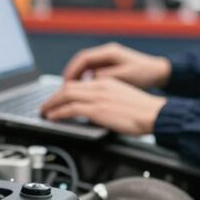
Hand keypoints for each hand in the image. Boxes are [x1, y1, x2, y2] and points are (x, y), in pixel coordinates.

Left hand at [41, 78, 167, 134]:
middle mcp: (100, 86)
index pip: (78, 84)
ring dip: (51, 104)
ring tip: (44, 111)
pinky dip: (58, 112)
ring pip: (66, 96)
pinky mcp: (97, 109)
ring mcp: (98, 97)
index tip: (57, 99)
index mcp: (106, 82)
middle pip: (68, 87)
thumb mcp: (122, 99)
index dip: (63, 91)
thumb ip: (107, 101)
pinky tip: (52, 117)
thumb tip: (96, 111)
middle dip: (53, 97)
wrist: (155, 113)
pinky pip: (71, 108)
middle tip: (45, 105)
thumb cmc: (144, 111)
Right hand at [62, 42, 171, 88]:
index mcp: (110, 52)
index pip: (83, 59)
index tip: (65, 83)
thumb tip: (91, 79)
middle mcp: (107, 53)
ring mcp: (109, 59)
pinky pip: (92, 71)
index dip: (72, 71)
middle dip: (71, 75)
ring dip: (77, 79)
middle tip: (63, 89)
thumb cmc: (145, 74)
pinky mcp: (111, 66)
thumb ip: (106, 78)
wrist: (160, 72)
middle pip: (82, 62)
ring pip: (86, 67)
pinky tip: (84, 91)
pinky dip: (86, 80)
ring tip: (70, 91)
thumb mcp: (125, 77)